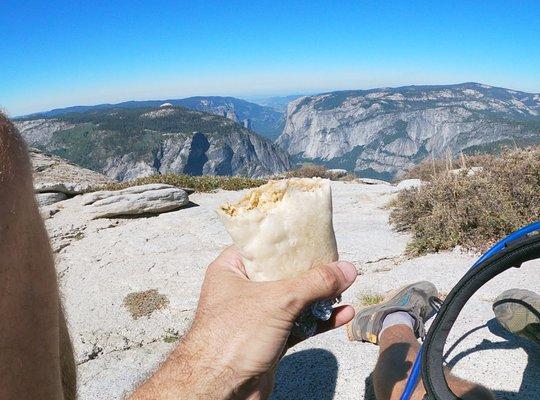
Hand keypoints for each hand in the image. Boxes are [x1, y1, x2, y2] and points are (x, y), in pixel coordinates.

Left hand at [130, 246, 356, 399]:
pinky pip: (299, 324)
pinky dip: (319, 320)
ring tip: (346, 287)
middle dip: (311, 270)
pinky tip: (343, 315)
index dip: (287, 240)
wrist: (220, 390)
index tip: (313, 235)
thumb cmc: (234, 336)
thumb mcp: (278, 300)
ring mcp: (256, 315)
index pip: (262, 245)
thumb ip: (315, 283)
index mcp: (231, 269)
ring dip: (320, 296)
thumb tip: (347, 269)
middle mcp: (242, 289)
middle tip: (336, 261)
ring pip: (294, 300)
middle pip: (283, 272)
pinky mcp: (269, 338)